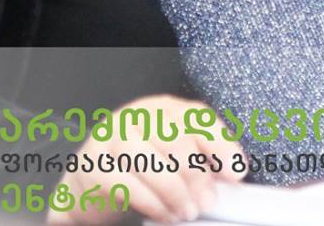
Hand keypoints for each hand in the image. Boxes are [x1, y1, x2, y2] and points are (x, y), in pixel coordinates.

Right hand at [46, 96, 243, 224]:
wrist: (89, 181)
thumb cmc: (141, 165)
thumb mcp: (172, 153)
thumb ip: (202, 156)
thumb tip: (233, 174)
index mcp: (165, 108)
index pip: (199, 119)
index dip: (221, 146)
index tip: (235, 174)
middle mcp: (138, 115)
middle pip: (175, 139)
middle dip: (197, 176)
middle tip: (208, 202)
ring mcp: (112, 137)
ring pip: (149, 160)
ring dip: (173, 192)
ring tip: (186, 212)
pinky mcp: (93, 164)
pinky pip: (125, 182)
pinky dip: (151, 202)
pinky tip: (165, 215)